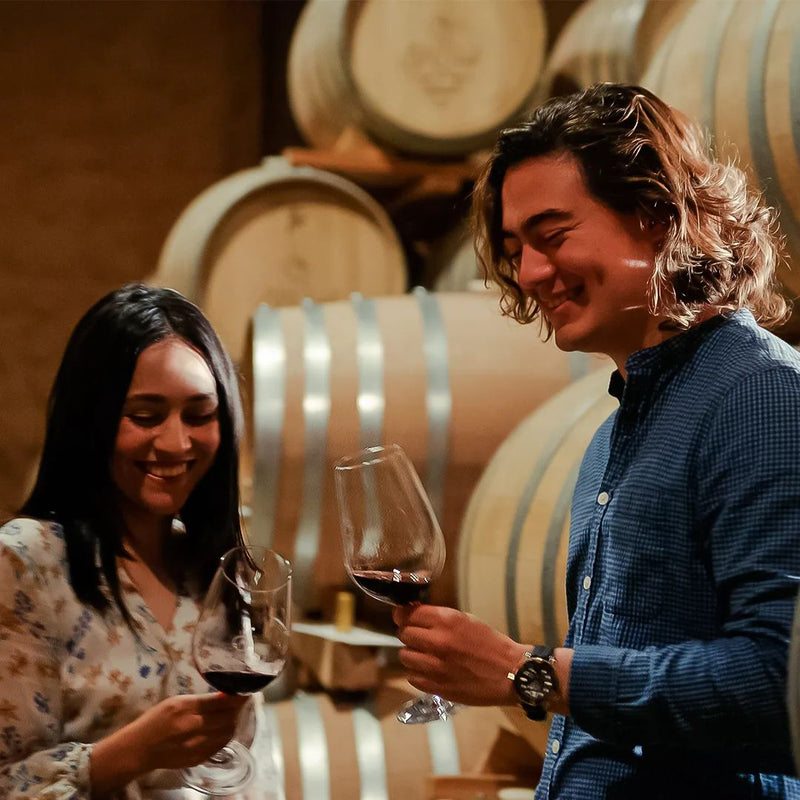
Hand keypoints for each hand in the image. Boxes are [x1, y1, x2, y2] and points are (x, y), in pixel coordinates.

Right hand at [90, 692, 249, 795]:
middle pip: (228, 717)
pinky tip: (222, 729)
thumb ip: (201, 700)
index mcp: (186, 709)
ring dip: (233, 722)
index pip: (222, 702)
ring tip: (231, 714)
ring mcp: (196, 746)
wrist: (139, 749)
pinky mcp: (198, 759)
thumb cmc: (155, 720)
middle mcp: (193, 728)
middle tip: (239, 702)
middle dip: (237, 708)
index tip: (245, 690)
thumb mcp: (176, 702)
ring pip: (227, 732)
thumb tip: (225, 695)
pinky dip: (225, 735)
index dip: (238, 696)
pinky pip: (220, 745)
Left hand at [393, 604, 529, 705]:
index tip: (403, 616)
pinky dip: (418, 673)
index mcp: (447, 620)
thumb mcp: (466, 620)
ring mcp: (436, 667)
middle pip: (404, 634)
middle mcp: (438, 642)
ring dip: (412, 654)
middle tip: (419, 637)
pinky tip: (431, 671)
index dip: (404, 614)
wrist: (511, 673)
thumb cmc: (491, 644)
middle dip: (409, 634)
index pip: (408, 613)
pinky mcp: (438, 687)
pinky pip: (412, 678)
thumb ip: (439, 617)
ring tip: (425, 655)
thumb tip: (412, 613)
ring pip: (405, 656)